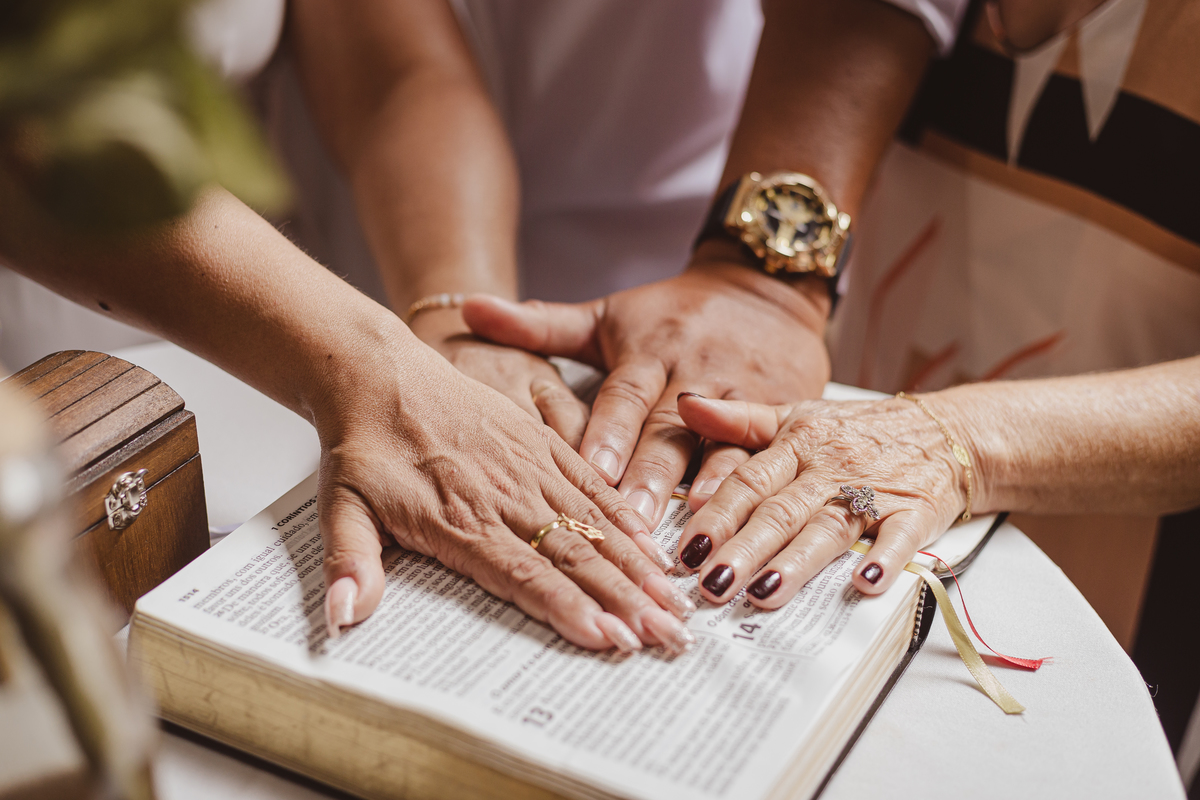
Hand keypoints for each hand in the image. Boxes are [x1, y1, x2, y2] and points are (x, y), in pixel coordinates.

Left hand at [312, 333, 694, 652]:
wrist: (375, 369)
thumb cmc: (363, 443)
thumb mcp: (340, 505)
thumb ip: (351, 562)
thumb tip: (343, 618)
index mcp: (460, 519)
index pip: (526, 575)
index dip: (571, 610)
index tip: (611, 640)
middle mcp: (505, 495)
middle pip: (575, 555)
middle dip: (626, 601)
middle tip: (669, 637)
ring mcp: (529, 465)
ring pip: (594, 523)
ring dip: (637, 566)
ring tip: (675, 603)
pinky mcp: (541, 440)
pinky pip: (592, 482)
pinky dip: (626, 516)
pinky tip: (655, 546)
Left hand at [462, 249, 830, 528]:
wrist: (765, 284)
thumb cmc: (672, 313)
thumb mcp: (607, 315)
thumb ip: (541, 324)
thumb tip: (469, 309)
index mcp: (648, 353)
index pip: (624, 397)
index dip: (609, 434)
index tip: (591, 472)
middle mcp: (695, 374)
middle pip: (670, 430)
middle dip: (652, 477)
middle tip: (631, 520)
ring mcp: (743, 395)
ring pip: (722, 448)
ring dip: (707, 493)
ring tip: (690, 537)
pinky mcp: (780, 412)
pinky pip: (765, 452)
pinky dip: (752, 483)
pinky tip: (744, 516)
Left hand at [673, 392, 969, 606]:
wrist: (948, 430)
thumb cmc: (859, 431)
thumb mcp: (797, 416)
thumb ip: (740, 420)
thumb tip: (684, 404)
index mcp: (797, 444)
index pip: (748, 482)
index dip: (716, 516)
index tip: (684, 549)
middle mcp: (830, 468)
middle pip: (781, 512)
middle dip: (743, 550)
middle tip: (710, 586)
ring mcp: (873, 491)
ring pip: (829, 528)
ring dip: (798, 562)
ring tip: (764, 593)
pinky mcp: (916, 512)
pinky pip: (900, 537)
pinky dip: (885, 560)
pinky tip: (865, 585)